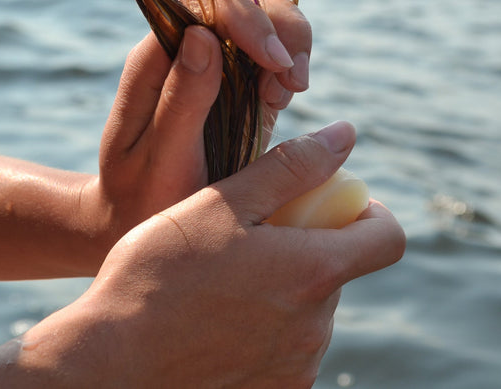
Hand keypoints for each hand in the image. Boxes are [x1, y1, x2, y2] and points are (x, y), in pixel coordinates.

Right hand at [43, 121, 404, 387]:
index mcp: (314, 272)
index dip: (368, 213)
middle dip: (306, 248)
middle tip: (248, 240)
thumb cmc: (159, 273)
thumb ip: (292, 168)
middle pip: (337, 270)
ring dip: (282, 289)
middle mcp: (317, 327)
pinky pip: (287, 349)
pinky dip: (265, 330)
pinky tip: (218, 322)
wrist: (113, 360)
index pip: (387, 238)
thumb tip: (344, 135)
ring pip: (308, 310)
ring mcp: (296, 366)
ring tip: (222, 283)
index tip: (330, 206)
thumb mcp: (222, 204)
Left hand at [91, 0, 311, 234]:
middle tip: (291, 81)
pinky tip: (285, 97)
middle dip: (278, 26)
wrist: (140, 220)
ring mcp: (215, 61)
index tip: (274, 61)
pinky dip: (292, 63)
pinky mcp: (240, 80)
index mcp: (156, 59)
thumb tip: (203, 35)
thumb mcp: (160, 159)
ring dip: (291, 43)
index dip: (246, 17)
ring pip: (264, 13)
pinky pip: (274, 47)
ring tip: (289, 91)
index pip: (203, 1)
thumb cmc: (143, 198)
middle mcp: (184, 49)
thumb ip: (180, 99)